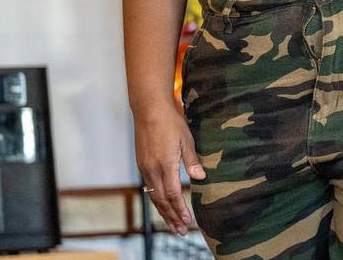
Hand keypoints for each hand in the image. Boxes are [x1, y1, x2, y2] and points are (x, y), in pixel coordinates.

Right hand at [134, 103, 205, 234]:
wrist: (149, 110)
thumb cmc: (171, 123)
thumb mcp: (186, 140)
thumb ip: (191, 161)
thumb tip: (201, 178)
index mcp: (165, 165)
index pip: (173, 194)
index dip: (180, 209)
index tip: (187, 221)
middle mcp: (152, 170)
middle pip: (161, 200)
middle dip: (171, 217)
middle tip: (179, 231)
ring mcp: (145, 168)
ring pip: (153, 196)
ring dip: (163, 211)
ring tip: (171, 224)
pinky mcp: (142, 165)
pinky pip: (149, 187)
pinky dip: (156, 200)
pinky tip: (162, 204)